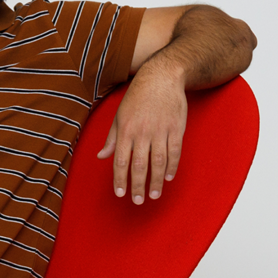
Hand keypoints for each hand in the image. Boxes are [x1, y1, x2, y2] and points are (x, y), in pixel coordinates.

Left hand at [96, 64, 186, 203]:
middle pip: (140, 165)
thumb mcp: (119, 115)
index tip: (120, 194)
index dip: (120, 180)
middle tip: (138, 201)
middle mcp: (142, 132)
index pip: (121, 161)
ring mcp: (161, 130)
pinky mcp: (176, 128)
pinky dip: (172, 167)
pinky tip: (168, 178)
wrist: (162, 77)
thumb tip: (101, 157)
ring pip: (159, 162)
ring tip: (154, 195)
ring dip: (156, 181)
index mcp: (126, 129)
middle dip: (138, 186)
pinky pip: (175, 152)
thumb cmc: (138, 97)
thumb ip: (112, 138)